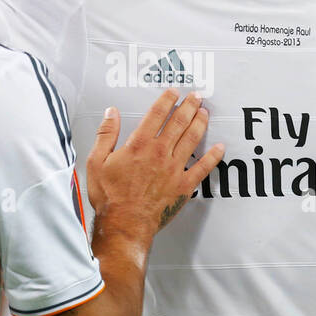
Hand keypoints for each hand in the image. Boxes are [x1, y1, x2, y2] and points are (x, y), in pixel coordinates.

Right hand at [86, 91, 223, 240]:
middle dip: (189, 106)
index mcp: (139, 145)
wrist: (125, 224)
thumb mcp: (96, 162)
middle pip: (179, 122)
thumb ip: (105, 134)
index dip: (167, 100)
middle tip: (196, 96)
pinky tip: (220, 147)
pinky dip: (213, 156)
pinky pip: (203, 167)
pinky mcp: (184, 185)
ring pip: (192, 139)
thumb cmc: (110, 197)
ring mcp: (174, 169)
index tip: (173, 92)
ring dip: (200, 123)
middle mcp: (160, 153)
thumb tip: (110, 113)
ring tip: (205, 112)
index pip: (157, 114)